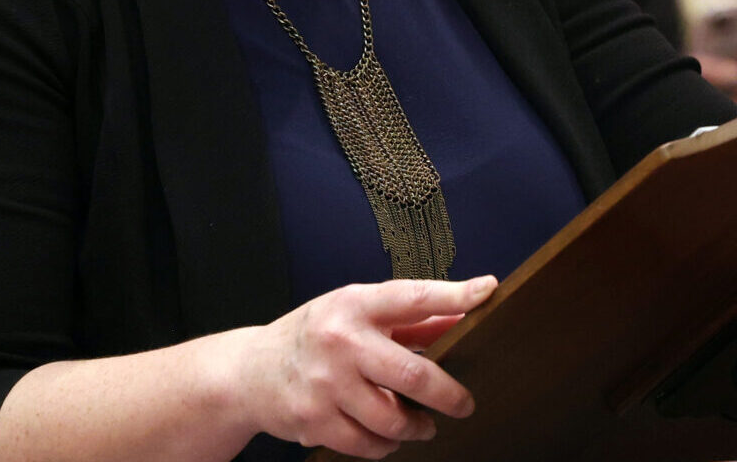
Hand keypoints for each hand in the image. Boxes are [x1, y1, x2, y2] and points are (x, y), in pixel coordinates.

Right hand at [226, 275, 496, 458]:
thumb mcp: (355, 314)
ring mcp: (325, 384)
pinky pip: (369, 445)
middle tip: (463, 404)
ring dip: (417, 427)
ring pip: (393, 420)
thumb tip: (463, 312)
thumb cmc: (314, 337)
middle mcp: (339, 341)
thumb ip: (408, 319)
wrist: (250, 371)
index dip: (452, 294)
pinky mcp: (315, 420)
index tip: (486, 291)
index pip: (411, 297)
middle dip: (449, 396)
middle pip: (412, 374)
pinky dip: (386, 445)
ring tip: (421, 424)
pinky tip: (385, 435)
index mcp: (353, 306)